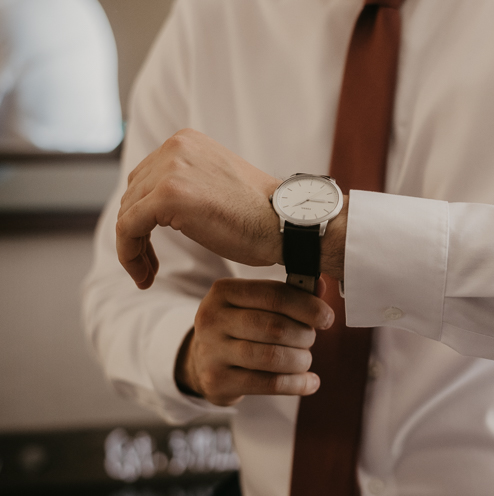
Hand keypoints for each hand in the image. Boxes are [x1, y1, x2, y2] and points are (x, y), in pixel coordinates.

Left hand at [117, 129, 282, 288]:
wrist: (289, 224)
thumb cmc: (263, 216)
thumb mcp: (216, 186)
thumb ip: (188, 184)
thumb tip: (156, 205)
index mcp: (187, 142)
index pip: (145, 179)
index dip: (143, 217)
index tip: (153, 246)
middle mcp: (175, 147)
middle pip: (133, 196)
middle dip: (137, 233)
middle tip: (149, 267)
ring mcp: (171, 170)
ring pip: (127, 215)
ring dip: (132, 249)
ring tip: (147, 275)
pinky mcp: (168, 196)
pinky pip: (128, 229)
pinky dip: (129, 255)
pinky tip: (144, 276)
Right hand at [175, 278, 333, 404]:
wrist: (203, 361)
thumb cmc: (239, 327)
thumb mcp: (256, 304)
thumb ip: (289, 293)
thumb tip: (320, 286)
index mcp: (224, 292)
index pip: (275, 295)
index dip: (308, 306)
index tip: (326, 318)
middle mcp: (213, 319)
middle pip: (275, 327)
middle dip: (304, 336)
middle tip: (310, 340)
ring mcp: (212, 352)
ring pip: (272, 357)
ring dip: (300, 360)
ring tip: (305, 359)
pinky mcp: (218, 381)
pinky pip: (269, 383)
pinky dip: (297, 383)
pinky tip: (310, 382)